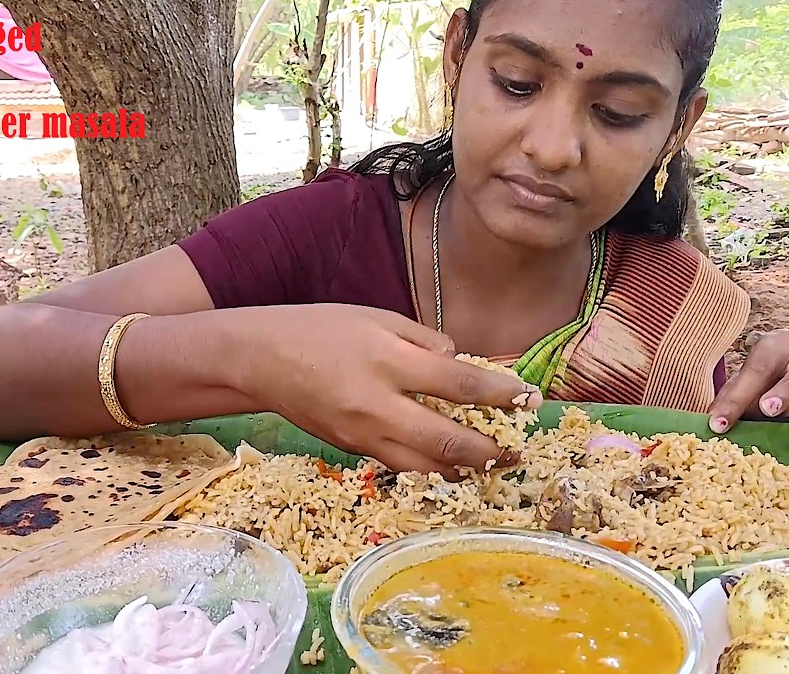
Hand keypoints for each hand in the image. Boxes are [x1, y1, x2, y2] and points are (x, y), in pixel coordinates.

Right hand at [236, 304, 539, 478]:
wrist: (260, 358)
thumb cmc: (323, 329)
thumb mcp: (378, 318)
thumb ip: (425, 340)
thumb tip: (462, 364)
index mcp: (387, 360)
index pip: (458, 385)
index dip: (499, 395)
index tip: (528, 398)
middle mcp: (376, 404)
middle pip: (447, 440)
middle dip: (490, 450)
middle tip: (516, 451)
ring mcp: (362, 434)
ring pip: (425, 468)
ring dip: (464, 470)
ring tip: (490, 465)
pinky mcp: (352, 451)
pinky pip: (400, 466)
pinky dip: (431, 470)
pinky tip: (451, 465)